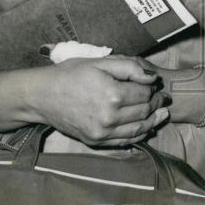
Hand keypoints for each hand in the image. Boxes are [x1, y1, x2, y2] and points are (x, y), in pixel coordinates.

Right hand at [31, 55, 168, 146]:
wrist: (43, 95)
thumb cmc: (71, 74)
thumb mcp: (101, 62)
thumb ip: (130, 67)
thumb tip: (153, 78)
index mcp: (113, 95)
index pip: (145, 94)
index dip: (153, 88)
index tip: (156, 84)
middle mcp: (110, 117)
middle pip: (144, 112)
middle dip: (156, 104)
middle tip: (162, 97)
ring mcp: (102, 133)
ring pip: (138, 130)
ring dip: (153, 121)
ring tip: (161, 114)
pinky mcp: (96, 141)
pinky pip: (125, 142)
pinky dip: (139, 135)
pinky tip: (146, 127)